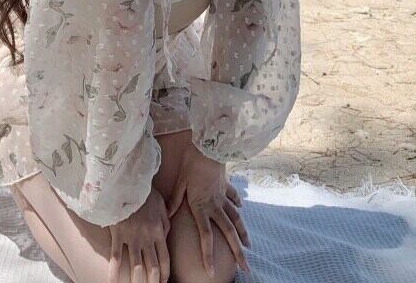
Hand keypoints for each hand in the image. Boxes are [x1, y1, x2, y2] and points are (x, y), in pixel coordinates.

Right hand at [108, 185, 170, 282]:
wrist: (127, 181)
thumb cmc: (145, 192)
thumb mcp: (161, 205)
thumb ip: (165, 223)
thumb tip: (165, 237)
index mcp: (159, 231)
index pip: (165, 259)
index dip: (165, 274)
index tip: (163, 281)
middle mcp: (147, 238)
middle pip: (152, 267)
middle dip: (153, 282)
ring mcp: (132, 238)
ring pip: (136, 267)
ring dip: (137, 282)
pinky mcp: (118, 235)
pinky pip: (116, 258)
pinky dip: (114, 272)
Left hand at [166, 148, 251, 277]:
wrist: (209, 146)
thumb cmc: (192, 163)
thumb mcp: (180, 182)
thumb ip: (175, 200)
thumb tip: (166, 215)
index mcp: (202, 207)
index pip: (206, 237)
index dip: (208, 256)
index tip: (211, 272)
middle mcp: (215, 205)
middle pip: (228, 233)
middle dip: (237, 252)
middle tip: (245, 268)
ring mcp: (223, 196)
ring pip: (236, 218)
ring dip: (243, 233)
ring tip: (249, 246)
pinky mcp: (226, 185)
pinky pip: (233, 197)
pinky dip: (237, 204)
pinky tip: (241, 208)